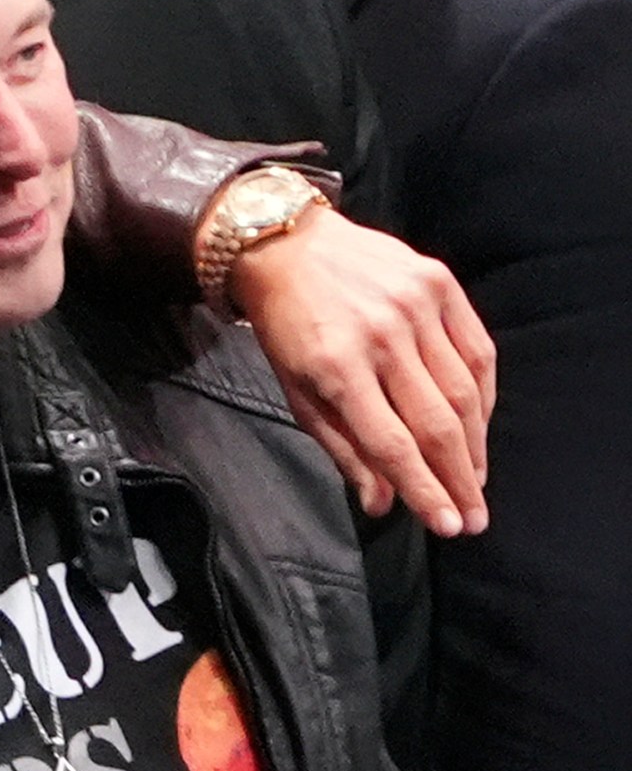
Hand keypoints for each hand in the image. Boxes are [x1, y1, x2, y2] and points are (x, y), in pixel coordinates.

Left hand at [227, 204, 493, 536]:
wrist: (289, 245)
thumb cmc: (286, 326)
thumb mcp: (296, 391)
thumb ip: (341, 446)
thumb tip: (381, 502)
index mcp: (337, 368)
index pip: (393, 443)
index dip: (424, 490)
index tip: (448, 525)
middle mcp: (381, 337)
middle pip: (436, 423)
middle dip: (459, 478)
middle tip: (475, 517)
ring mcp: (415, 306)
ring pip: (463, 390)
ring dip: (475, 444)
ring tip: (476, 480)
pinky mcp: (439, 283)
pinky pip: (477, 350)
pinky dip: (484, 394)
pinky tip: (479, 426)